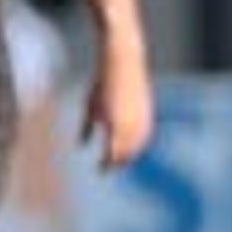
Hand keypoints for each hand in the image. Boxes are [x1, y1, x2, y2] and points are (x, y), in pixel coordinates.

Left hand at [79, 36, 155, 171]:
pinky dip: (139, 144)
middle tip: (110, 167)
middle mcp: (130, 126)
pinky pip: (145, 135)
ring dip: (130, 155)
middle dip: (119, 162)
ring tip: (121, 159)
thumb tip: (81, 145)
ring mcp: (142, 119)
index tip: (101, 170)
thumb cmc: (102, 83)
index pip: (112, 155)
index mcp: (114, 125)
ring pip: (138, 146)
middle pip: (126, 154)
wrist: (123, 62)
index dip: (107, 165)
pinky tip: (133, 146)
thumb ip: (87, 127)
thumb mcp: (90, 105)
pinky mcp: (149, 113)